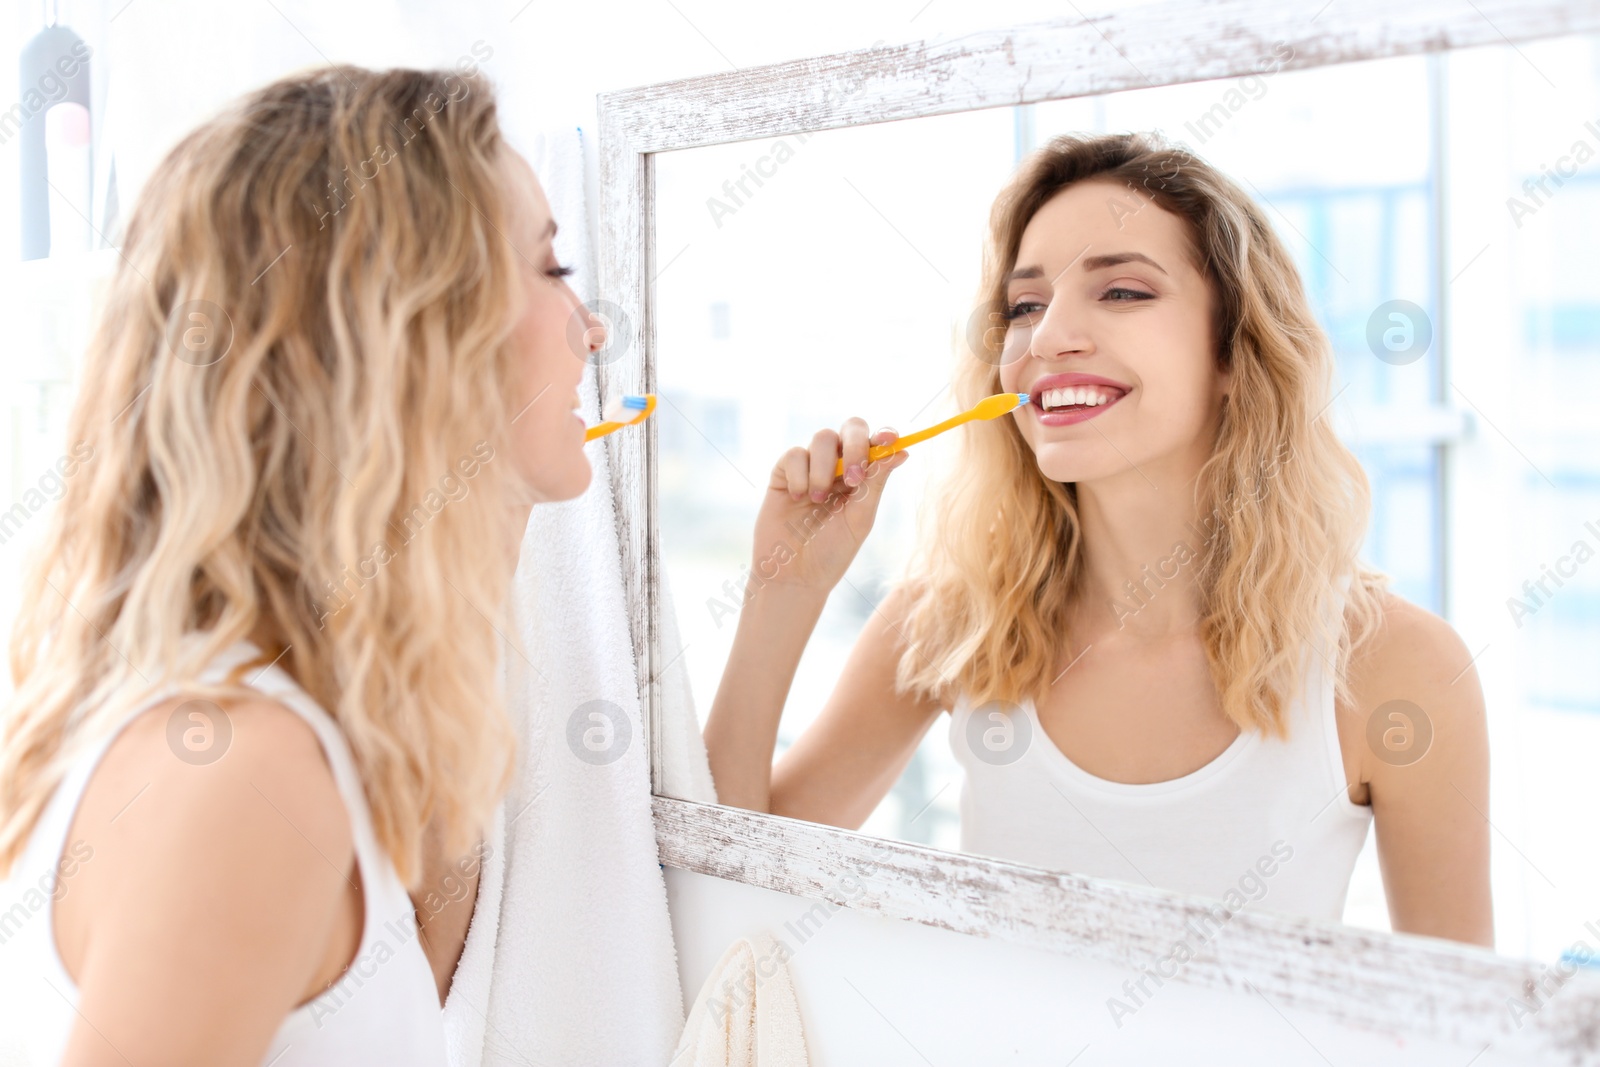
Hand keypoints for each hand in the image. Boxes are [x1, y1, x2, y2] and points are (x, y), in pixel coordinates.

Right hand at [749, 418, 909, 593]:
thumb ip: (875, 483)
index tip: (889, 439)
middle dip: (855, 445)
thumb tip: (901, 451)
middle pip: (851, 428)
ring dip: (824, 468)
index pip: (876, 443)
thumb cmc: (831, 552)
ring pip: (822, 438)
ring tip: (818, 500)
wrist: (793, 575)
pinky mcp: (784, 473)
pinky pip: (794, 454)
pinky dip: (800, 475)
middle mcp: (837, 466)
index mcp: (862, 476)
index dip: (883, 435)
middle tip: (854, 477)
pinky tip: (798, 499)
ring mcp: (810, 467)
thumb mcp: (860, 518)